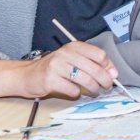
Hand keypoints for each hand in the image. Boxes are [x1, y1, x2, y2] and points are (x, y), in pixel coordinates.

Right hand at [0, 41, 118, 100]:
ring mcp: (57, 66)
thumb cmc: (54, 68)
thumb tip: (113, 73)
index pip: (99, 55)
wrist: (26, 75)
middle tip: (107, 87)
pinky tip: (75, 92)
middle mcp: (66, 53)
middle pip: (95, 68)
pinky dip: (77, 93)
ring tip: (95, 91)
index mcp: (74, 46)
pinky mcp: (50, 79)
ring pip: (85, 79)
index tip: (113, 75)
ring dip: (94, 88)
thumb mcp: (73, 60)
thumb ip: (91, 63)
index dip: (109, 66)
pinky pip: (72, 89)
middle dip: (105, 80)